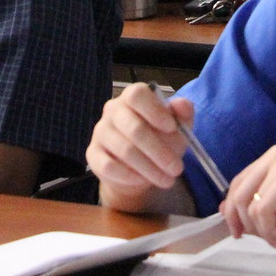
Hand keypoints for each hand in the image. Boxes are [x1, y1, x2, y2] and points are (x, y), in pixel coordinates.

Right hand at [86, 82, 191, 206]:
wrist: (139, 168)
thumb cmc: (160, 139)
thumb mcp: (177, 126)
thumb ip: (182, 113)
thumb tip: (182, 105)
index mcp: (132, 97)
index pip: (137, 95)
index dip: (154, 110)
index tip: (172, 128)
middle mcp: (112, 110)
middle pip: (134, 127)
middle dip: (159, 151)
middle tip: (177, 168)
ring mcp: (100, 132)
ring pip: (125, 150)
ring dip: (150, 168)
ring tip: (167, 179)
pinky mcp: (92, 154)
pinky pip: (109, 166)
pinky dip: (130, 176)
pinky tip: (144, 181)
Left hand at [222, 145, 275, 256]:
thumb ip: (257, 205)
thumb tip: (225, 208)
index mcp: (275, 158)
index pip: (238, 183)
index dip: (234, 212)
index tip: (242, 232)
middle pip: (236, 193)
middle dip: (245, 225)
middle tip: (267, 241)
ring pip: (247, 205)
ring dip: (264, 234)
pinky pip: (262, 211)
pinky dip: (272, 234)